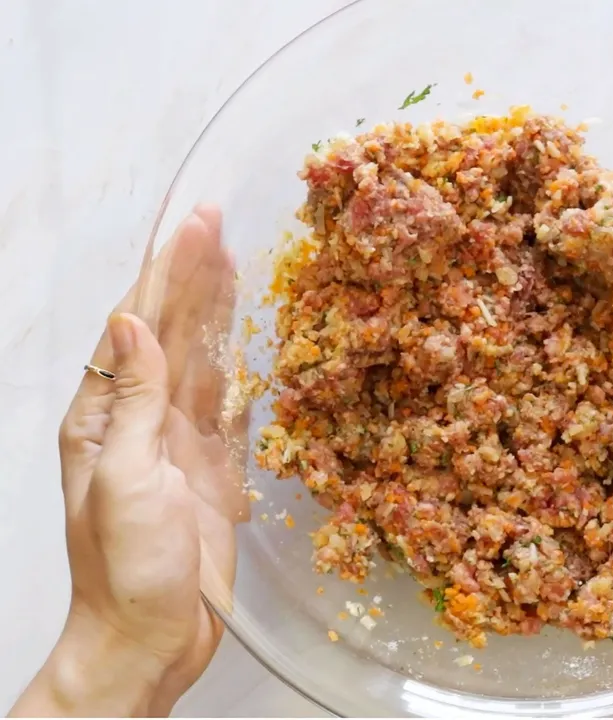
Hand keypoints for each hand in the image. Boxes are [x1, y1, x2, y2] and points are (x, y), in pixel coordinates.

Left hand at [11, 207, 247, 716]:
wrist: (149, 638)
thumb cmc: (126, 567)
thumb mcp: (124, 479)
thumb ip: (133, 400)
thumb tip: (132, 321)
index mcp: (105, 415)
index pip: (138, 323)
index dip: (167, 270)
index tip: (196, 223)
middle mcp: (140, 418)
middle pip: (170, 329)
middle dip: (192, 274)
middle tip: (219, 220)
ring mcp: (178, 442)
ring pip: (201, 358)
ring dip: (216, 307)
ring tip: (234, 258)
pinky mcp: (213, 468)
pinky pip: (229, 402)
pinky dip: (239, 362)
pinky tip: (247, 335)